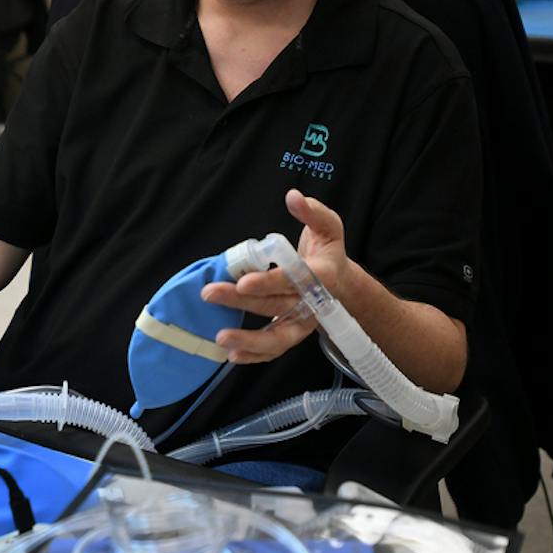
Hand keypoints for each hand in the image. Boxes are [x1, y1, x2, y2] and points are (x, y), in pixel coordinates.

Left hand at [202, 189, 354, 364]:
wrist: (341, 284)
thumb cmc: (328, 252)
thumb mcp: (327, 226)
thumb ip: (312, 211)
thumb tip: (293, 197)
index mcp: (322, 275)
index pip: (295, 279)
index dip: (270, 282)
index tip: (243, 281)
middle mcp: (312, 303)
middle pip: (277, 305)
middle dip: (241, 302)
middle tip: (211, 293)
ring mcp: (302, 322)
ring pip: (279, 338)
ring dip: (250, 340)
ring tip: (221, 339)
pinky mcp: (291, 332)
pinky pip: (275, 349)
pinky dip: (255, 355)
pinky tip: (231, 354)